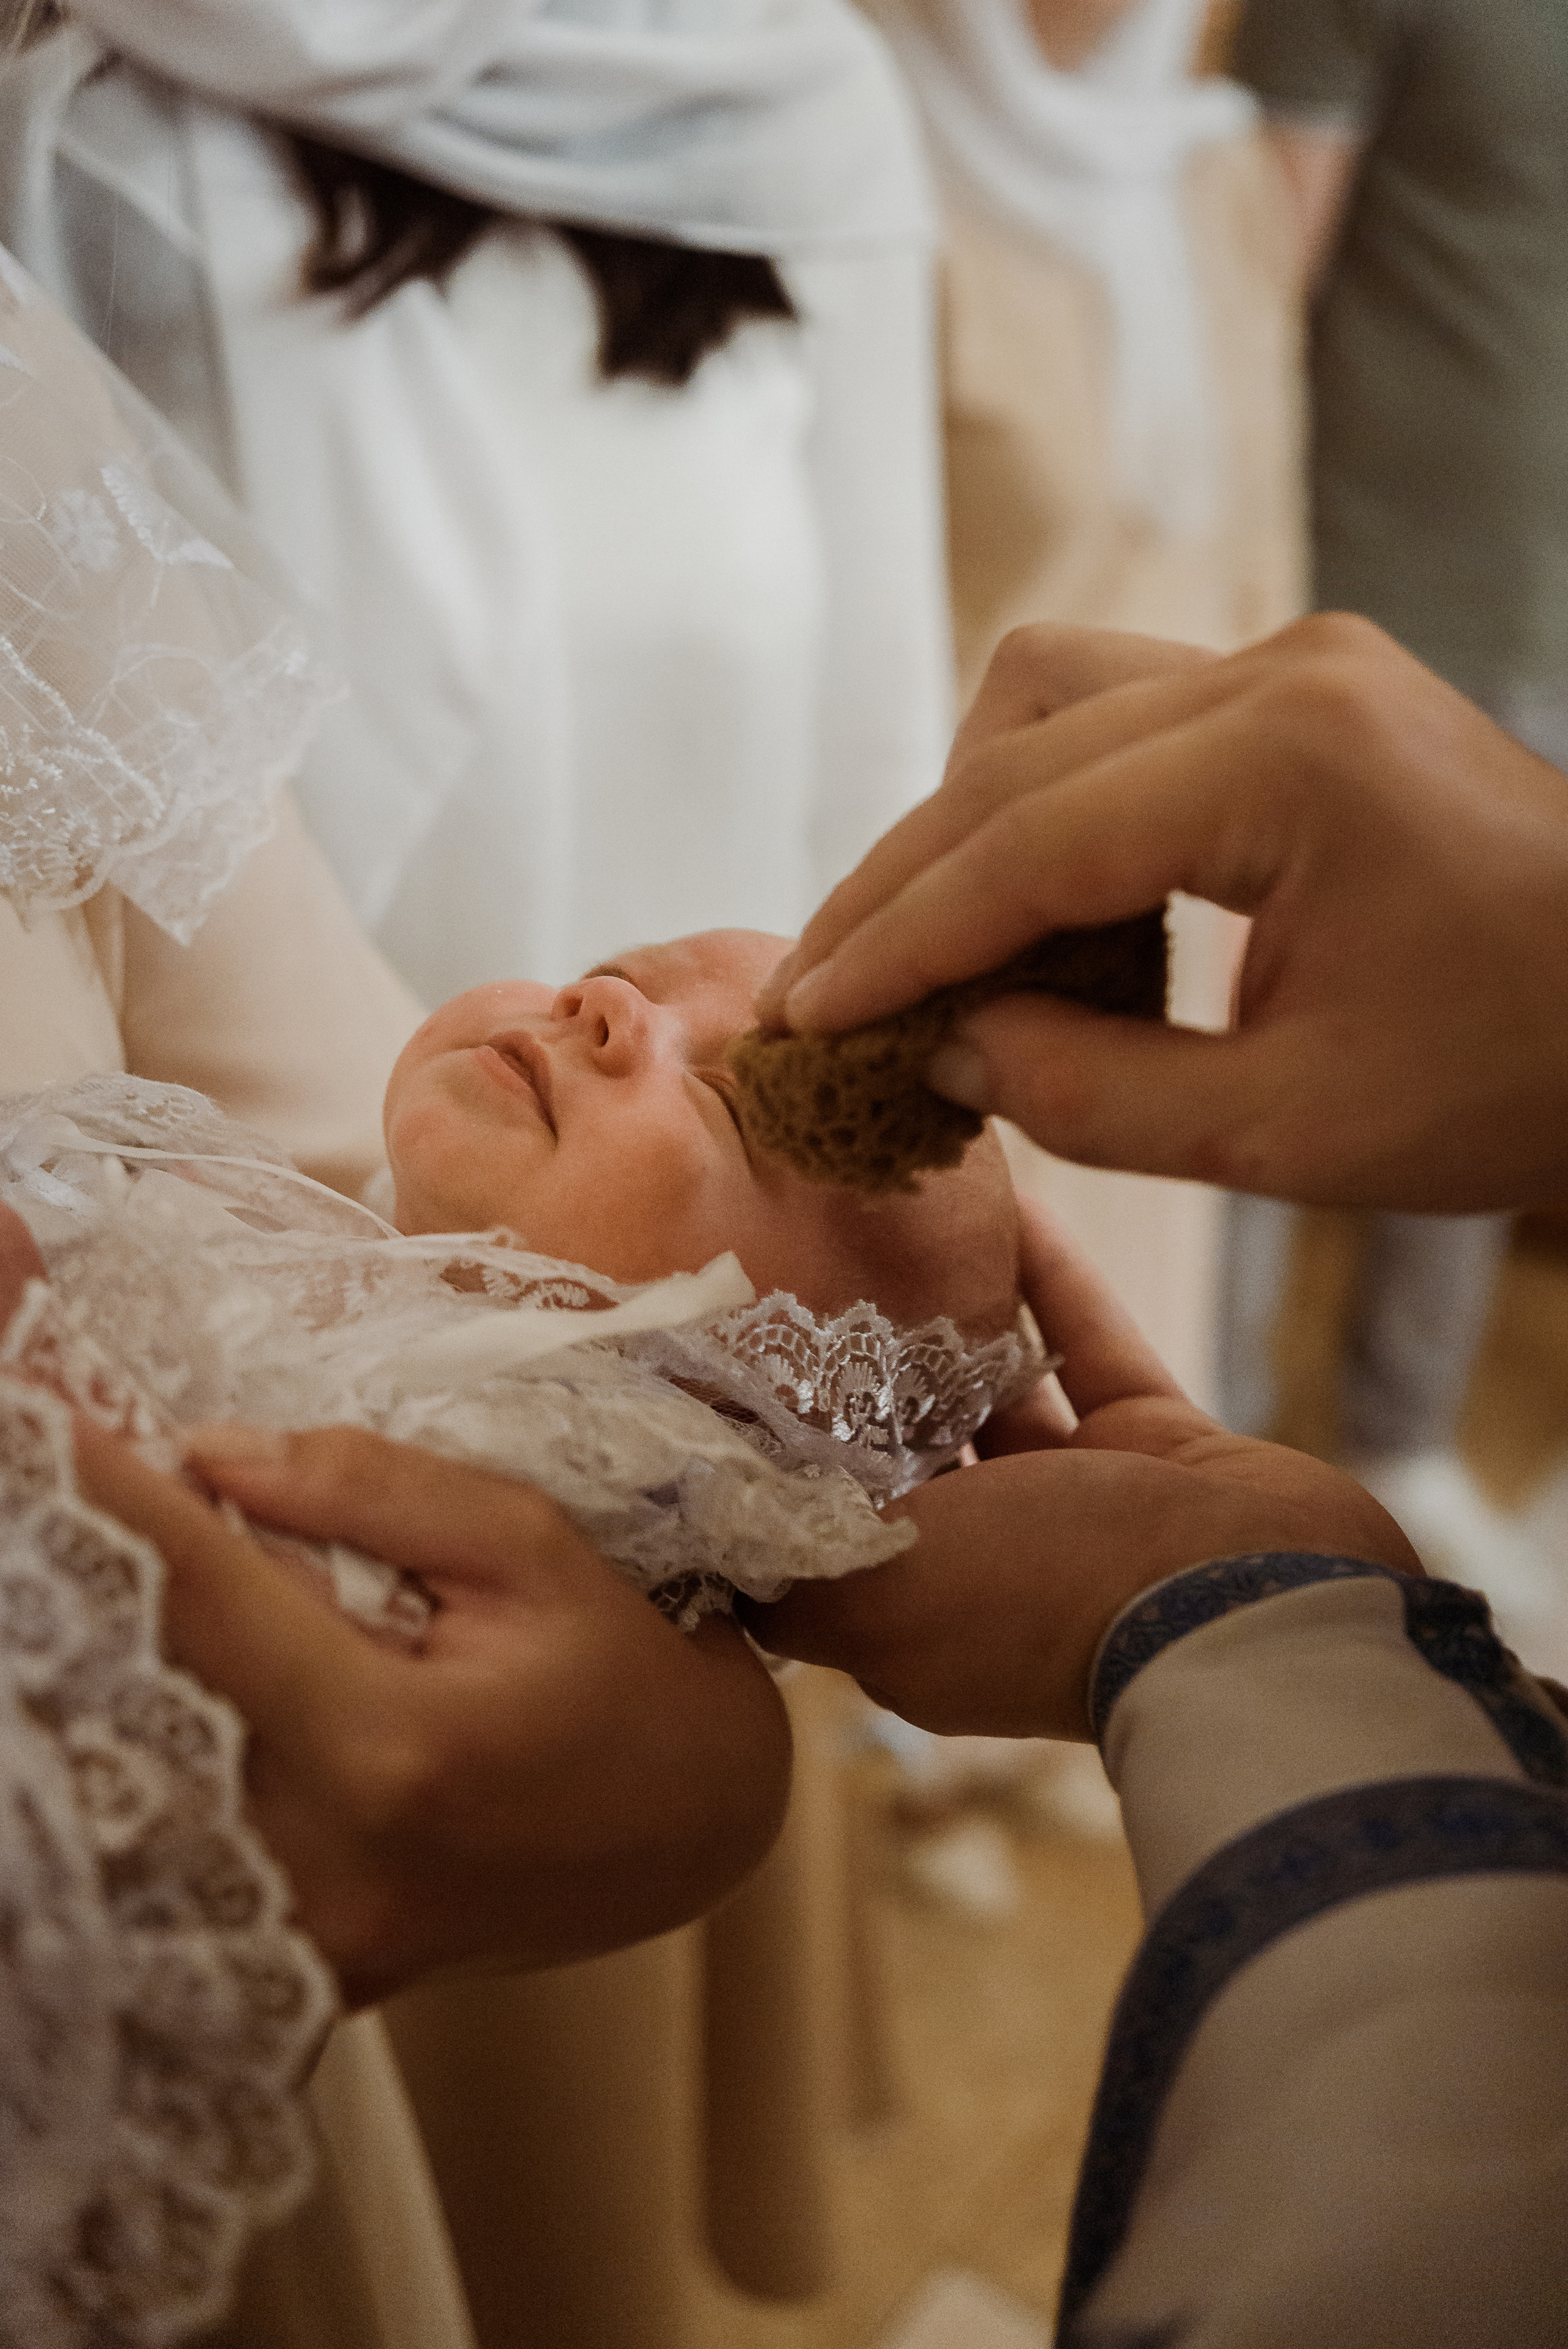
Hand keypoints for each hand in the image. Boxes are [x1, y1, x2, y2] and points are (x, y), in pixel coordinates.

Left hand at [70, 1423, 790, 2007]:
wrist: (687, 1836)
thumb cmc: (625, 1680)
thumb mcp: (530, 1548)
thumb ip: (372, 1493)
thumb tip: (210, 1454)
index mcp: (388, 1749)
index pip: (202, 1594)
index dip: (105, 1489)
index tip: (35, 1406)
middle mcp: (316, 1858)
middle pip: (131, 1690)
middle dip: (77, 1561)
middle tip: (46, 1452)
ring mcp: (292, 1932)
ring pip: (132, 1769)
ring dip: (101, 1646)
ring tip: (87, 1538)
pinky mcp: (288, 1959)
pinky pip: (175, 1831)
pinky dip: (144, 1730)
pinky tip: (142, 1651)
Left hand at [743, 1199, 1419, 1739]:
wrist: (1264, 1609)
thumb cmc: (1053, 1597)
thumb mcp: (885, 1592)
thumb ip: (787, 1558)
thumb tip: (704, 1528)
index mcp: (907, 1612)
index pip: (815, 1522)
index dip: (769, 1447)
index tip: (722, 1353)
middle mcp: (986, 1562)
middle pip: (899, 1446)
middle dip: (853, 1365)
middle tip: (799, 1252)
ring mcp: (1078, 1506)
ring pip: (995, 1389)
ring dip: (953, 1312)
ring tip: (894, 1219)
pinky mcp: (1156, 1448)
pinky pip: (1088, 1346)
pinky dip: (1051, 1279)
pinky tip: (1015, 1205)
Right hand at [756, 616, 1567, 1210]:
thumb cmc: (1520, 1076)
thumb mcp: (1290, 1128)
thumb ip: (1088, 1093)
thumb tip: (938, 1051)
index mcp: (1284, 762)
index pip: (1019, 840)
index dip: (893, 938)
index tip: (802, 1016)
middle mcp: (1281, 673)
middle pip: (1009, 747)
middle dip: (902, 879)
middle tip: (823, 994)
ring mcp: (1299, 665)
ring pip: (1048, 696)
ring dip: (966, 820)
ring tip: (927, 954)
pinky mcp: (1308, 692)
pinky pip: (1121, 716)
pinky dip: (1049, 805)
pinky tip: (1035, 911)